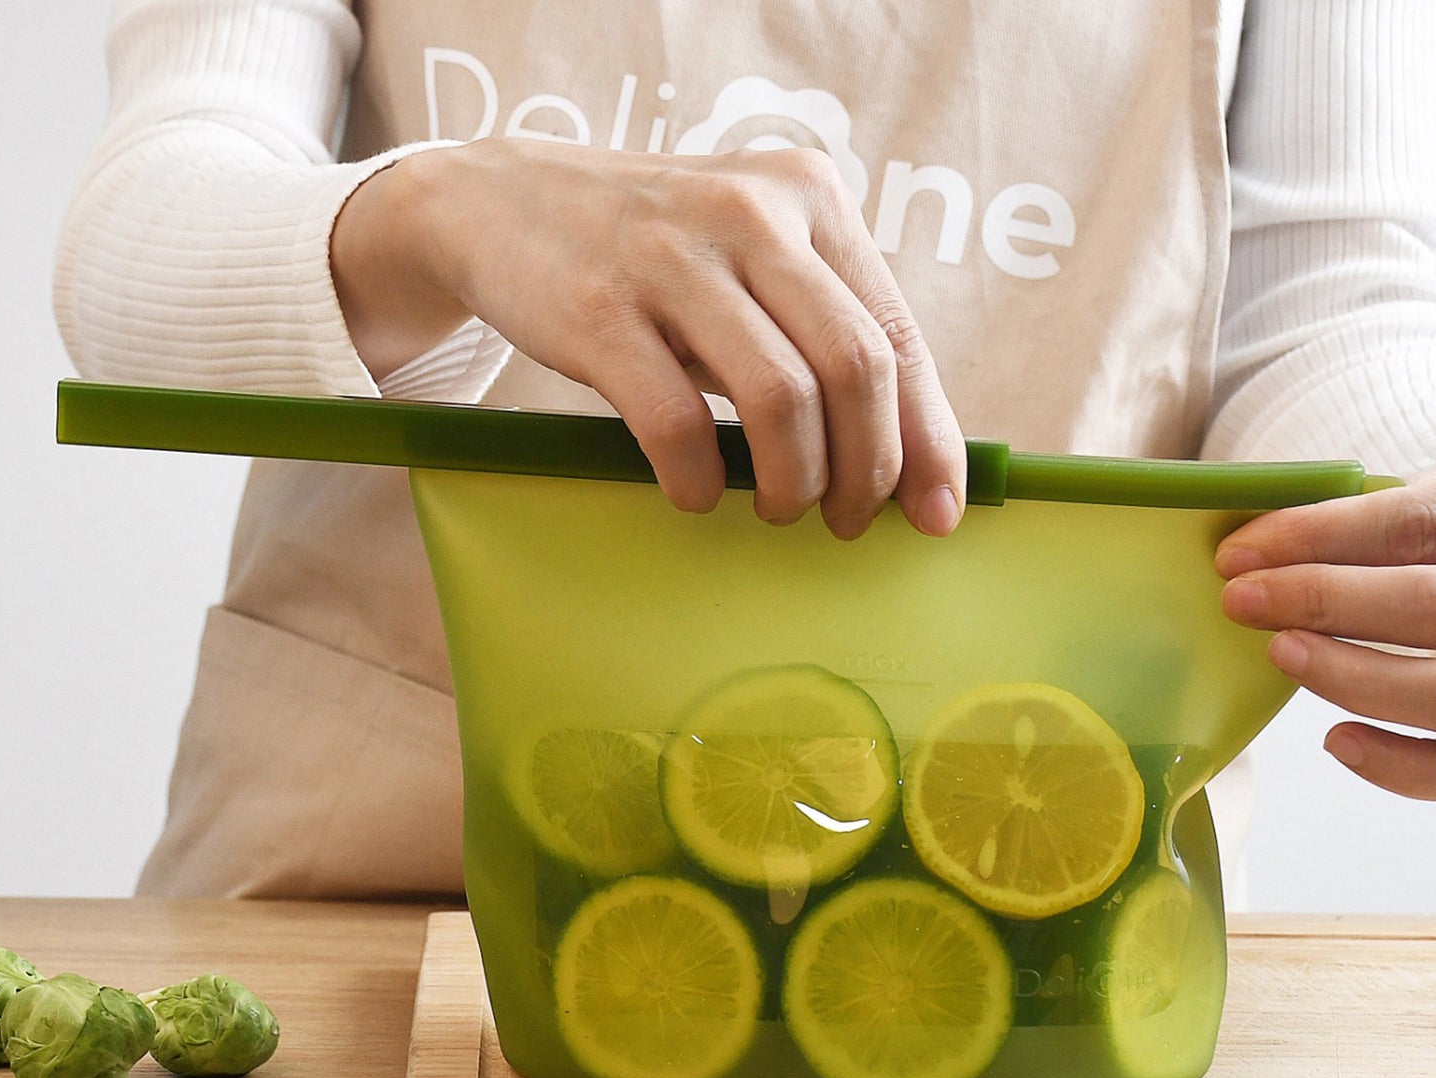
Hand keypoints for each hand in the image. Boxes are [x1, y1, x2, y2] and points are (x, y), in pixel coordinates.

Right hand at [330, 138, 967, 538]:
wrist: (500, 201)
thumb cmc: (647, 252)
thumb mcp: (745, 251)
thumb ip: (816, 323)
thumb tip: (902, 454)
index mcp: (807, 196)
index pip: (896, 333)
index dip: (928, 437)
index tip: (935, 513)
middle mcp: (751, 214)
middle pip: (855, 368)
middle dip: (867, 470)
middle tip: (847, 522)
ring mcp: (672, 258)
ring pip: (782, 397)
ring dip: (794, 481)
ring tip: (779, 509)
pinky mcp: (598, 308)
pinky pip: (677, 421)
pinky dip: (700, 477)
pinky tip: (697, 494)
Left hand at [1214, 440, 1435, 799]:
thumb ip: (1382, 510)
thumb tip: (1259, 554)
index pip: (1430, 521)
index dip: (1323, 539)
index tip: (1242, 554)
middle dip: (1328, 605)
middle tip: (1245, 603)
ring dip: (1357, 682)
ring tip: (1285, 655)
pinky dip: (1401, 768)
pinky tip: (1337, 738)